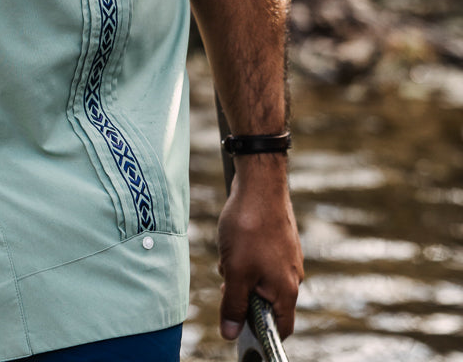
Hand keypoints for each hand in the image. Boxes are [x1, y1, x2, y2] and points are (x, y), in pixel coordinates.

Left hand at [216, 156, 303, 339]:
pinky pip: (257, 259)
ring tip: (229, 252)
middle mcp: (291, 276)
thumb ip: (233, 304)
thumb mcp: (235, 271)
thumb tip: (230, 334)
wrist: (259, 183)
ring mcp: (285, 257)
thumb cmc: (249, 227)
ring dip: (239, 272)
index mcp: (286, 290)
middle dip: (242, 294)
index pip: (281, 328)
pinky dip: (242, 255)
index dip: (261, 333)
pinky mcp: (278, 241)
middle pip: (265, 302)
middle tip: (226, 280)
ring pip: (258, 278)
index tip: (238, 326)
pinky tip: (232, 239)